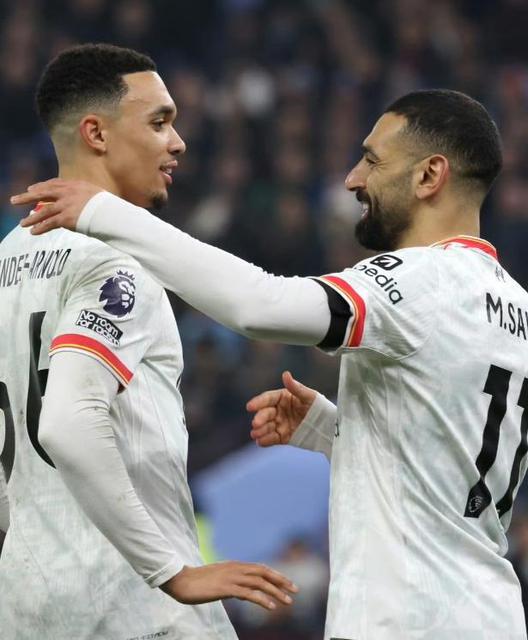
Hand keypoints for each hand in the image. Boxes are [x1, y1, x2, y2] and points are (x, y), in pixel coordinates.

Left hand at [12, 178, 103, 234]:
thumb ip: (85, 194)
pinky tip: (33, 232)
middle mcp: (67, 193)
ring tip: (22, 223)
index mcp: (75, 185)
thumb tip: (82, 199)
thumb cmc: (108, 205)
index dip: (41, 186)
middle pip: (42, 193)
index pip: (54, 184)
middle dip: (26, 197)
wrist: (111, 214)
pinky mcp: (66, 218)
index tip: (31, 188)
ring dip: (31, 218)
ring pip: (43, 211)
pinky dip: (40, 228)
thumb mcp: (96, 193)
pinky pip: (49, 223)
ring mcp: (65, 205)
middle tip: (14, 200)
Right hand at [160, 561, 297, 610]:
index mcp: (235, 566)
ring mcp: (231, 577)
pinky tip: (271, 607)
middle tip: (296, 590)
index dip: (276, 575)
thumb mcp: (220, 581)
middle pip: (264, 573)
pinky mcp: (225, 587)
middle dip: (282, 581)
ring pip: (259, 582)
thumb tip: (246, 594)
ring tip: (288, 602)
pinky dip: (262, 599)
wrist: (181, 580)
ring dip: (276, 592)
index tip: (289, 583)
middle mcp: (236, 568)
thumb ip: (234, 584)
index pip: (261, 568)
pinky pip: (248, 593)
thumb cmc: (198, 582)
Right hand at [246, 371, 316, 446]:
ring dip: (260, 430)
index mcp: (283, 398)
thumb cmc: (319, 407)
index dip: (258, 402)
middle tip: (256, 423)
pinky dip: (265, 440)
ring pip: (266, 427)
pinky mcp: (283, 437)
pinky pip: (272, 439)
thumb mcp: (309, 396)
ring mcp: (280, 424)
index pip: (268, 399)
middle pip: (265, 413)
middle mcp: (279, 410)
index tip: (250, 406)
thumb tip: (285, 374)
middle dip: (259, 418)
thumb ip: (296, 387)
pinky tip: (260, 442)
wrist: (328, 427)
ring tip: (255, 434)